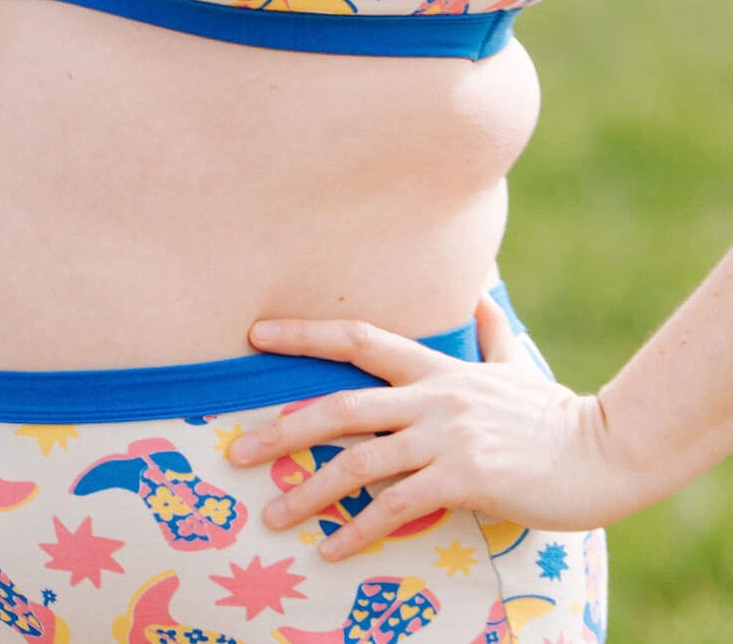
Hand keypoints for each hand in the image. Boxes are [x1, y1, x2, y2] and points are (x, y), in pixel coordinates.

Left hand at [224, 298, 639, 555]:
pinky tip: (332, 547)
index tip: (254, 335)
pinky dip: (360, 528)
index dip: (304, 334)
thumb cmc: (554, 414)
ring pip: (360, 461)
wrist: (606, 452)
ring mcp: (447, 437)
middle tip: (237, 450)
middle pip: (340, 406)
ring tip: (273, 514)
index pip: (358, 338)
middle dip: (282, 429)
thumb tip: (483, 294)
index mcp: (435, 369)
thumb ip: (489, 333)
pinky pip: (398, 505)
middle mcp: (432, 398)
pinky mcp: (466, 478)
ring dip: (310, 490)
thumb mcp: (514, 366)